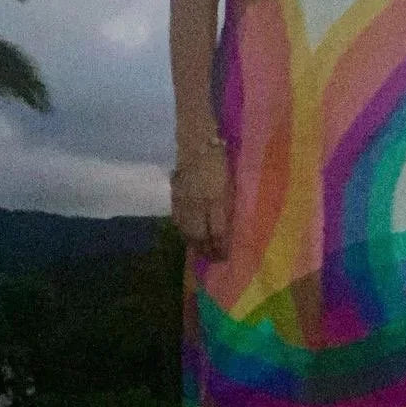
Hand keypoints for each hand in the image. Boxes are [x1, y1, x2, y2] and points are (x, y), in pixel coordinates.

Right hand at [170, 145, 231, 260]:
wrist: (196, 146)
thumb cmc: (219, 163)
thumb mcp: (231, 185)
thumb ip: (228, 206)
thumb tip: (226, 228)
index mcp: (216, 199)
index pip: (218, 231)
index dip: (221, 247)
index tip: (226, 256)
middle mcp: (199, 204)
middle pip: (201, 236)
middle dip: (208, 251)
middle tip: (215, 259)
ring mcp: (185, 202)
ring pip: (187, 231)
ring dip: (195, 246)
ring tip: (203, 253)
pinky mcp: (175, 199)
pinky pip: (178, 222)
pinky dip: (184, 233)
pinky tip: (189, 238)